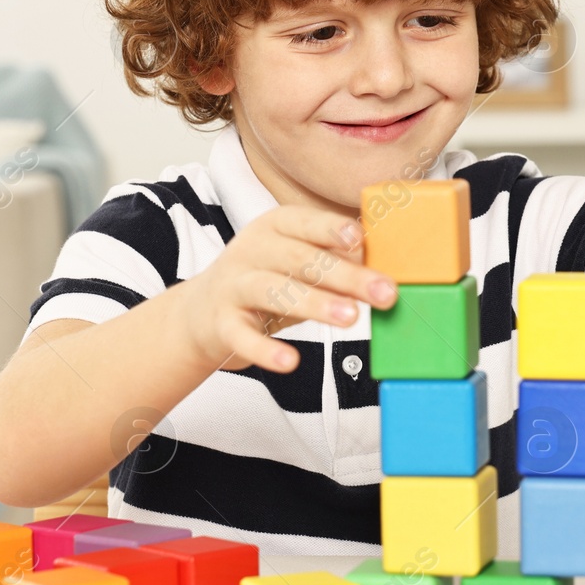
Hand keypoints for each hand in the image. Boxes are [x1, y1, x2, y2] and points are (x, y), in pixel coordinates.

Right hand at [180, 205, 396, 372]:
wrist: (202, 312)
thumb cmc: (265, 279)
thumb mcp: (296, 261)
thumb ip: (333, 258)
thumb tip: (378, 262)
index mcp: (275, 228)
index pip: (305, 222)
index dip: (331, 228)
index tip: (361, 238)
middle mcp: (252, 251)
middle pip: (299, 258)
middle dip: (345, 275)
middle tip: (383, 292)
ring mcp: (234, 286)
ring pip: (274, 291)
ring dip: (315, 303)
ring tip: (350, 318)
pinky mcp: (222, 324)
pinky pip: (243, 337)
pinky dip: (266, 350)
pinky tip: (290, 361)